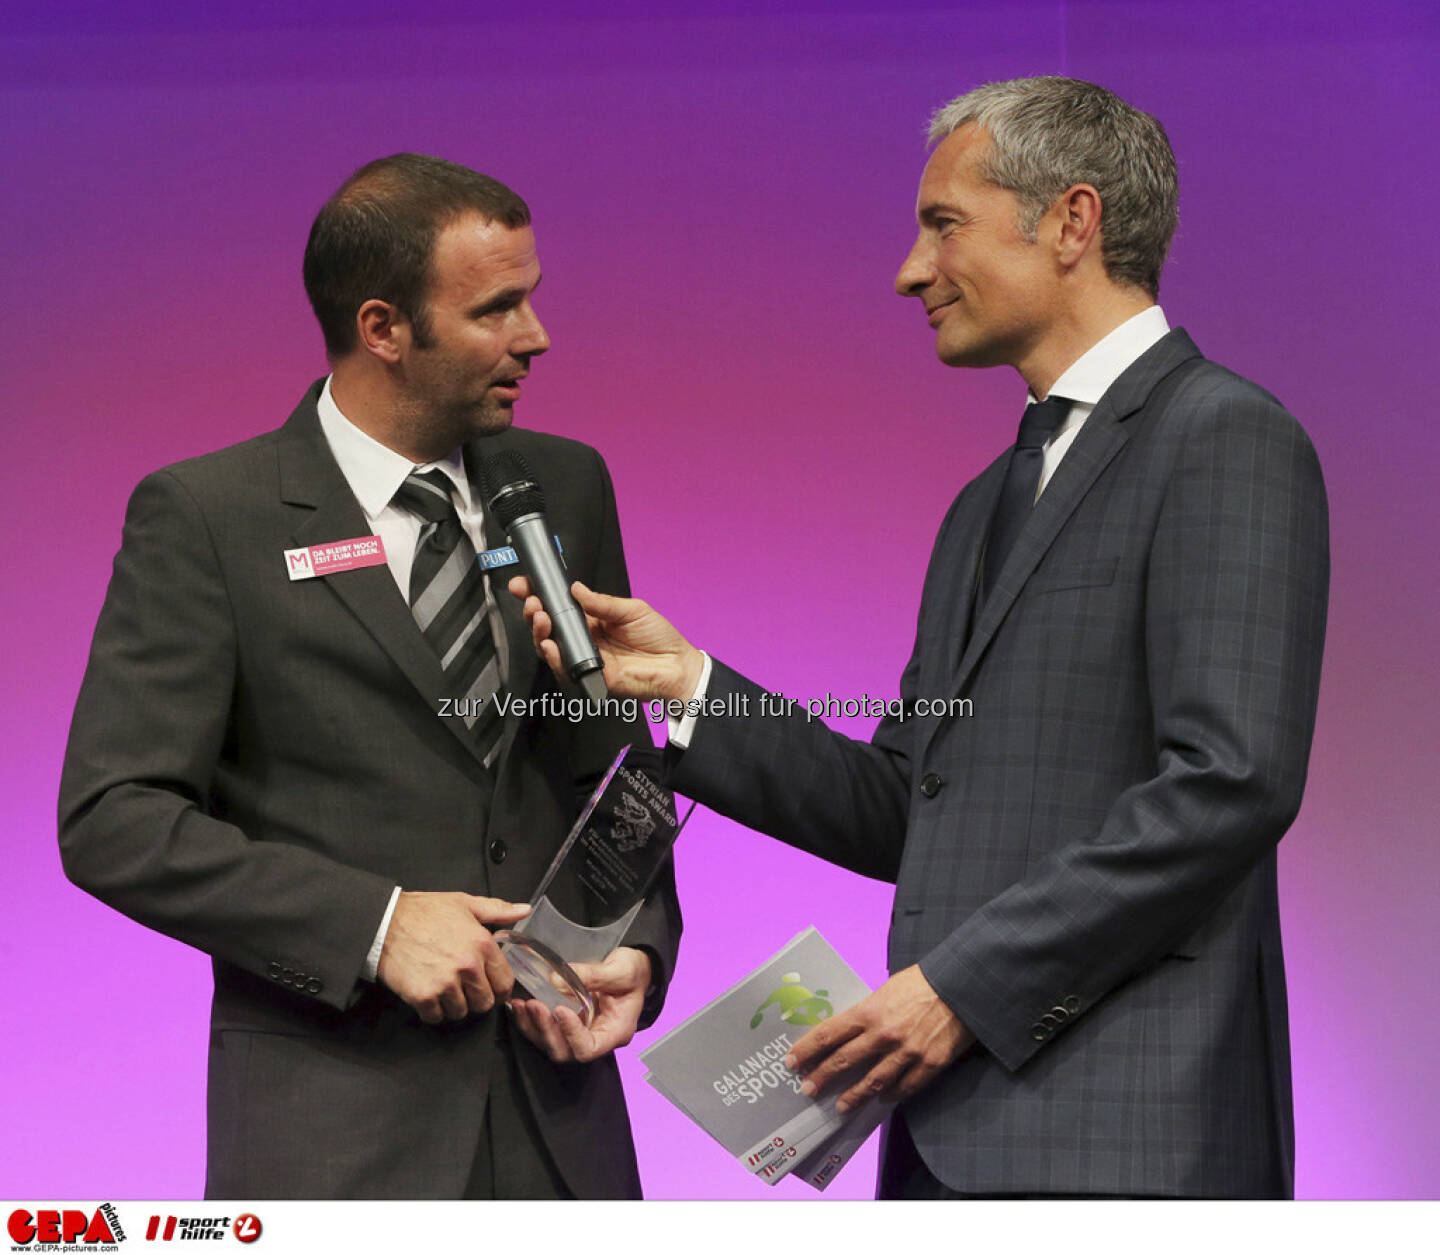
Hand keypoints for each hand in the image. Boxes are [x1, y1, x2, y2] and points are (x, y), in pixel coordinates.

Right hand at [376, 891, 530, 1023]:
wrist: (385, 921)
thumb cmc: (423, 912)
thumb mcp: (465, 903)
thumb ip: (498, 910)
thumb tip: (524, 910)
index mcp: (482, 944)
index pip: (505, 983)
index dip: (499, 988)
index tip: (491, 988)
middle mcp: (467, 965)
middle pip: (484, 1003)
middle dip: (475, 998)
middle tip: (463, 986)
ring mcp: (445, 983)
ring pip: (461, 1012)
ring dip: (453, 1004)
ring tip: (443, 986)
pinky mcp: (423, 996)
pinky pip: (436, 1017)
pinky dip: (432, 1010)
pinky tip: (428, 992)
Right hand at [508, 577, 702, 702]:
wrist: (676, 666)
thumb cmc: (658, 637)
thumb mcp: (632, 610)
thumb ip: (603, 602)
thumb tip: (576, 589)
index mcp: (591, 619)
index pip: (559, 605)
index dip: (539, 595)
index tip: (524, 584)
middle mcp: (583, 638)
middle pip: (548, 626)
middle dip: (533, 611)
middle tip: (531, 600)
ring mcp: (583, 658)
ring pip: (549, 647)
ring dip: (539, 632)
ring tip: (540, 616)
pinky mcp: (589, 677)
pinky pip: (564, 669)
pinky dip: (553, 657)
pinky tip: (550, 644)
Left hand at [509, 946, 652, 1063]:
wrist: (634, 969)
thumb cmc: (633, 972)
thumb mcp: (621, 969)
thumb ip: (592, 974)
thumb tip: (555, 980)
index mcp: (616, 1032)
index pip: (589, 1048)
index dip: (572, 1034)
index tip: (560, 1008)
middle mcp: (596, 1038)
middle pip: (566, 1052)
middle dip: (546, 1031)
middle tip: (535, 1005)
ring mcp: (580, 1033)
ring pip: (551, 1044)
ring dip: (533, 1027)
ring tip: (521, 1005)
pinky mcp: (568, 1025)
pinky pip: (545, 1031)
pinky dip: (530, 1021)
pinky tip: (519, 1005)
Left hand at [785, 965, 974, 1112]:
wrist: (962, 985)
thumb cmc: (921, 983)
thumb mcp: (886, 990)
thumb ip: (867, 1012)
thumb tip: (847, 1031)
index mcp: (869, 1011)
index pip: (828, 1034)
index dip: (807, 1050)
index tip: (792, 1062)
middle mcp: (883, 1035)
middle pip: (844, 1061)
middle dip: (822, 1077)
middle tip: (808, 1090)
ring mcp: (907, 1052)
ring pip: (872, 1083)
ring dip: (853, 1097)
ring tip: (840, 1107)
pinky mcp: (930, 1064)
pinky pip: (905, 1087)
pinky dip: (890, 1096)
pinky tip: (881, 1100)